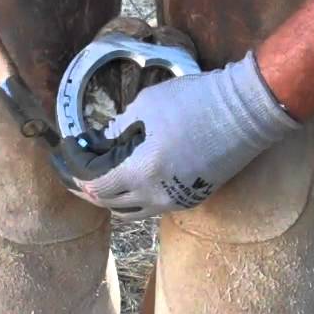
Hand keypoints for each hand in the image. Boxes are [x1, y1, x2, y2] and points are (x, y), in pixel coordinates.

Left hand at [53, 52, 298, 219]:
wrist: (246, 112)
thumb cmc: (194, 101)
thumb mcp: (146, 106)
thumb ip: (117, 128)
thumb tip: (101, 142)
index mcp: (140, 172)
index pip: (94, 185)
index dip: (74, 171)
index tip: (66, 154)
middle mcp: (156, 196)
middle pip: (109, 204)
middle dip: (86, 188)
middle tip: (74, 171)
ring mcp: (176, 201)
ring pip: (131, 212)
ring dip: (111, 198)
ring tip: (99, 177)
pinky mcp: (193, 198)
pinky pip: (153, 206)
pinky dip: (135, 197)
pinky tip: (130, 178)